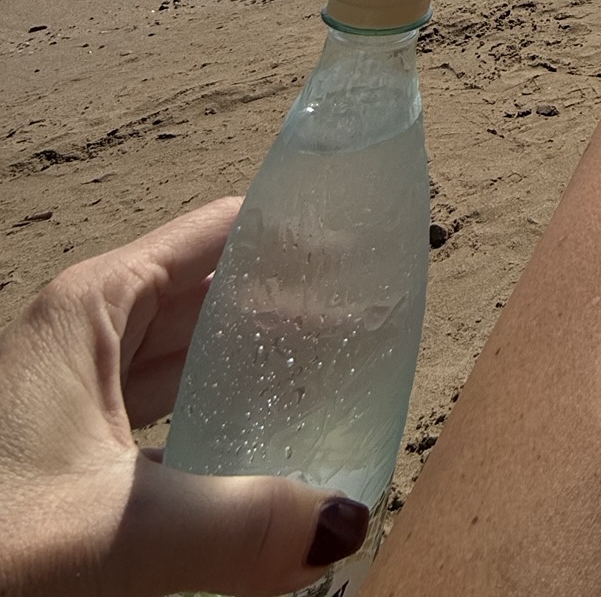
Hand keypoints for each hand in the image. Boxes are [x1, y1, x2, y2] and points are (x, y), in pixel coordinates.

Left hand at [0, 199, 368, 596]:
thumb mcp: (118, 533)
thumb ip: (241, 524)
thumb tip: (348, 522)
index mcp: (95, 307)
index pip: (221, 233)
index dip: (296, 229)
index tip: (372, 239)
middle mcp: (83, 334)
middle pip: (208, 293)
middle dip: (288, 304)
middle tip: (378, 325)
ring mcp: (66, 395)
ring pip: (183, 360)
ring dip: (253, 368)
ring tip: (337, 385)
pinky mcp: (60, 457)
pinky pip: (159, 418)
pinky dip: (214, 424)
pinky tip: (258, 458)